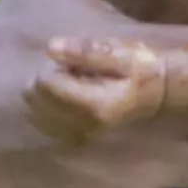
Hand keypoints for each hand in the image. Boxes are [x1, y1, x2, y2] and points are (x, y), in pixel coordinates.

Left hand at [27, 32, 165, 139]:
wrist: (154, 95)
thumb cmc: (138, 70)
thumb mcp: (119, 53)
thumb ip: (85, 51)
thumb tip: (50, 48)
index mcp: (92, 106)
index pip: (44, 84)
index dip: (52, 66)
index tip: (72, 63)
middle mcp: (81, 126)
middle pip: (34, 99)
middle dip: (45, 79)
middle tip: (71, 72)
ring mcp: (76, 136)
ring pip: (33, 111)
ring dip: (44, 94)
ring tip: (70, 85)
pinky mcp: (73, 139)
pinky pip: (41, 123)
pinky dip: (46, 107)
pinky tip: (66, 99)